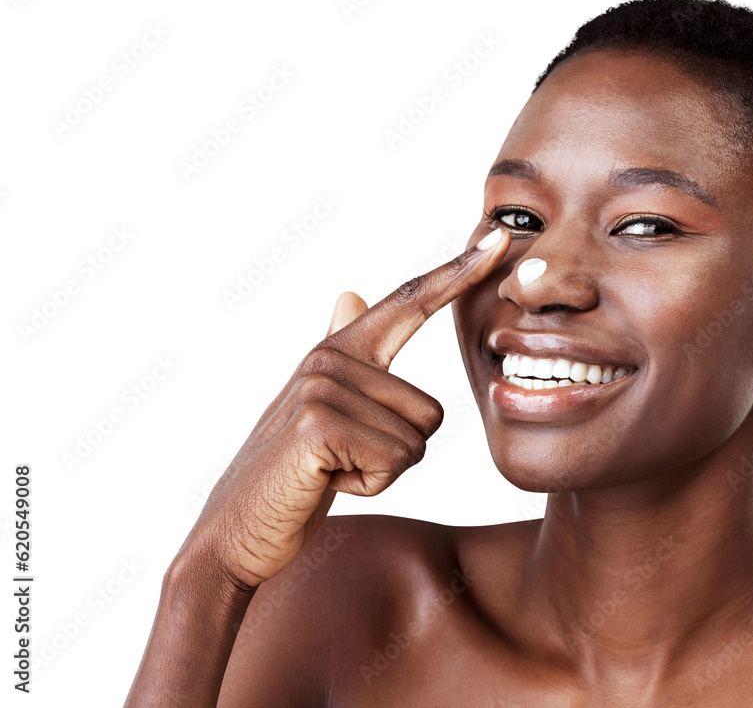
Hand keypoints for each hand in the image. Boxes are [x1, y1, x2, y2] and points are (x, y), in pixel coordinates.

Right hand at [177, 228, 509, 588]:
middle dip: (399, 454)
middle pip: (432, 412)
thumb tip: (350, 295)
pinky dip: (371, 486)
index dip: (457, 272)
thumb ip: (343, 350)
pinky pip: (395, 461)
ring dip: (383, 472)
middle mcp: (330, 360)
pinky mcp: (318, 424)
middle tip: (342, 461)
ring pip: (417, 440)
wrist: (237, 530)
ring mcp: (322, 387)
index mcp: (339, 352)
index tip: (498, 239)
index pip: (408, 302)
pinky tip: (326, 483)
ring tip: (332, 470)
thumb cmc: (293, 473)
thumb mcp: (322, 407)